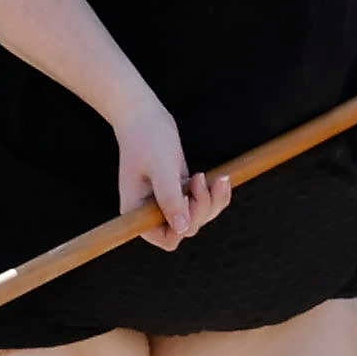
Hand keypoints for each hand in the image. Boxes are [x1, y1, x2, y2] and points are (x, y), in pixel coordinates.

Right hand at [107, 90, 225, 247]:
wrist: (145, 117)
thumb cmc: (147, 139)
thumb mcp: (161, 168)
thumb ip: (170, 198)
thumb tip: (182, 228)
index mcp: (137, 211)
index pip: (165, 239)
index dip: (183, 227)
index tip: (186, 199)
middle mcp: (152, 211)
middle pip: (188, 228)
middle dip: (202, 206)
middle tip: (199, 178)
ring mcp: (167, 202)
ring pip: (200, 216)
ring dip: (212, 199)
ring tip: (210, 176)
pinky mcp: (180, 192)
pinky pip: (205, 203)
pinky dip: (216, 193)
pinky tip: (219, 178)